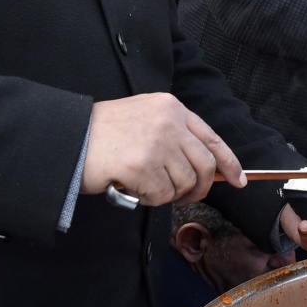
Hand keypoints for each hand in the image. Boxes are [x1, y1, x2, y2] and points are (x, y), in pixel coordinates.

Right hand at [83, 93, 244, 205]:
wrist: (67, 138)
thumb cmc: (101, 133)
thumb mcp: (143, 117)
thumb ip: (173, 135)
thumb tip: (202, 167)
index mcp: (171, 107)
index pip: (211, 138)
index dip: (229, 162)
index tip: (238, 180)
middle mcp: (168, 121)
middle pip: (204, 166)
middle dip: (201, 188)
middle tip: (187, 198)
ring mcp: (156, 143)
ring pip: (184, 184)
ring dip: (167, 194)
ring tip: (144, 186)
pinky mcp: (142, 165)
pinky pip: (161, 195)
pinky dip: (149, 199)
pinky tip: (132, 188)